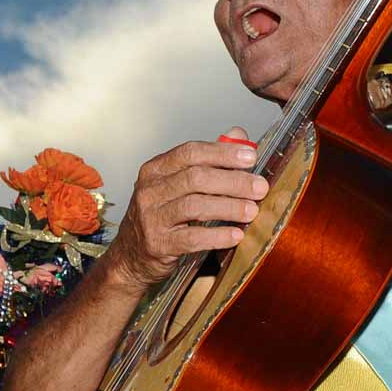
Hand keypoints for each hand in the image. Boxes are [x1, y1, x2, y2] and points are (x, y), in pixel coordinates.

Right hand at [105, 129, 266, 291]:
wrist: (132, 254)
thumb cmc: (160, 215)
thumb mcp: (177, 184)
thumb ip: (208, 160)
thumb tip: (239, 136)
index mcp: (155, 170)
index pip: (190, 153)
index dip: (222, 153)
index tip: (250, 157)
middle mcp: (150, 191)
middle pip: (195, 178)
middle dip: (233, 181)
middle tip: (259, 187)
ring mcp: (151, 218)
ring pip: (194, 206)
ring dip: (228, 207)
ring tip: (252, 210)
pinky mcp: (158, 244)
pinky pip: (191, 238)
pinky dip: (217, 236)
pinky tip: (236, 234)